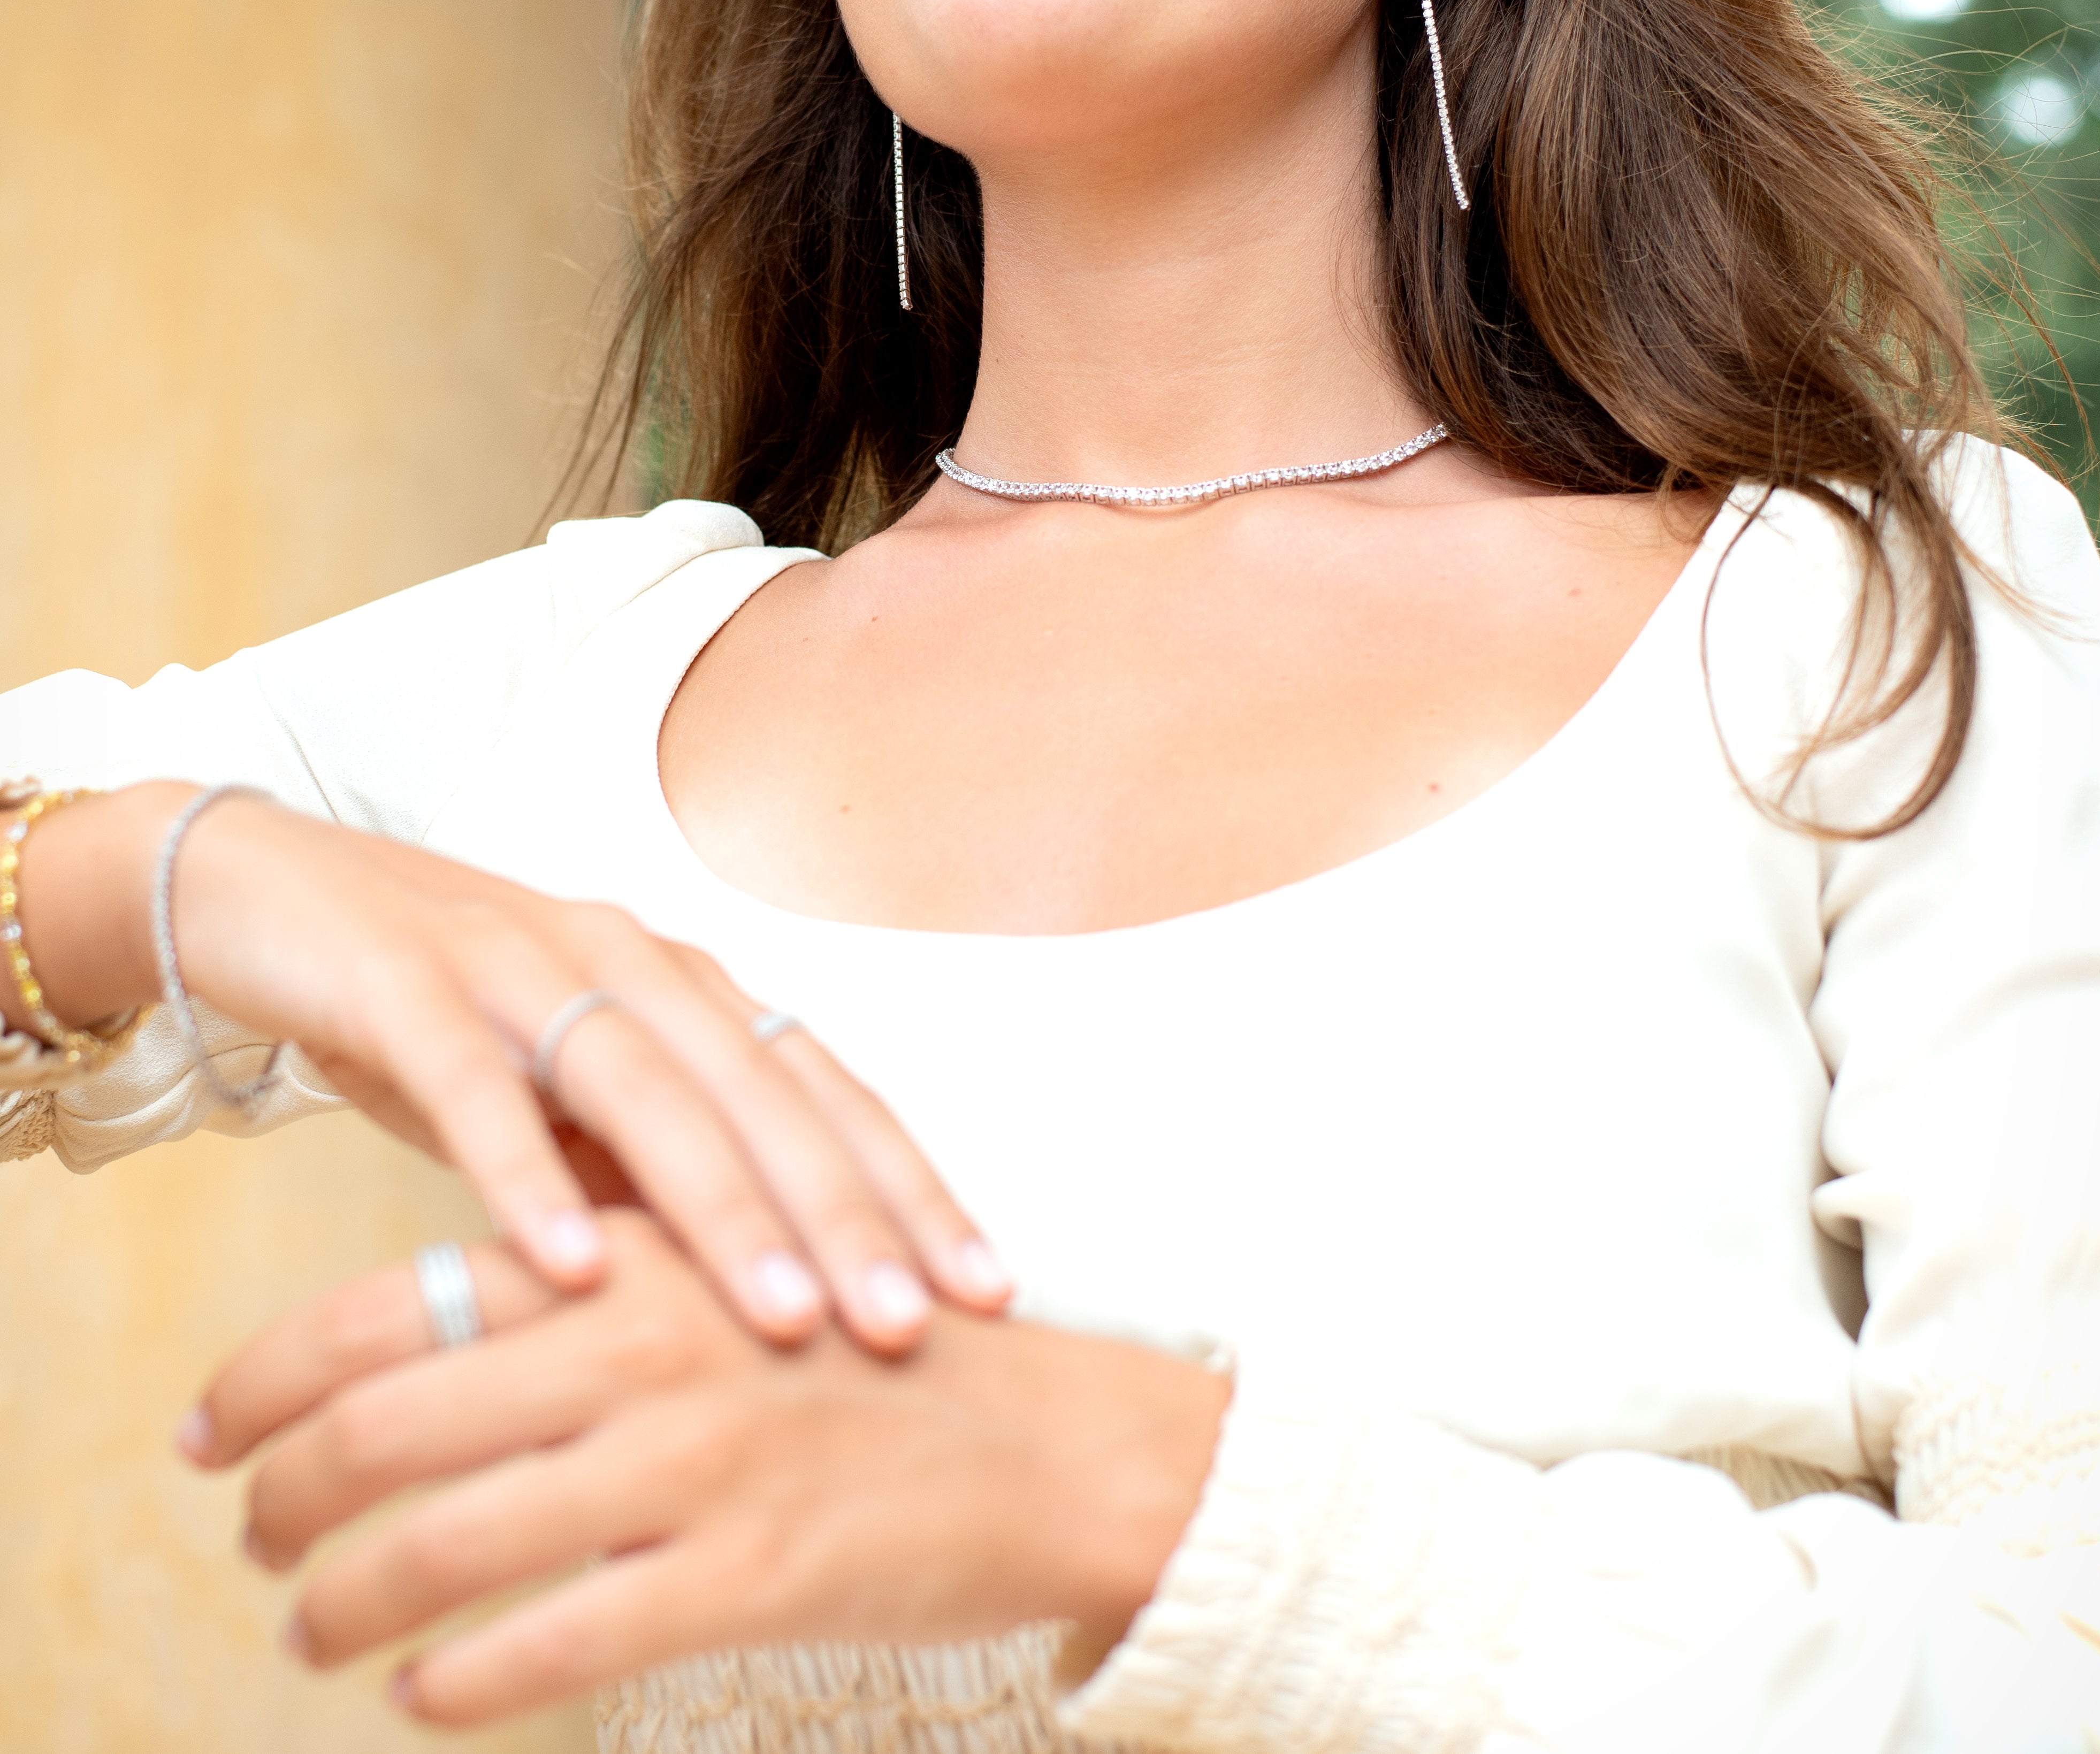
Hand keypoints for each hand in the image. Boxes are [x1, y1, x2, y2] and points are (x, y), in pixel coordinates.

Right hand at [23, 784, 1008, 1343]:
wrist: (264, 893)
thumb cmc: (440, 1018)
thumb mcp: (561, 1102)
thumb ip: (647, 1178)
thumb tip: (747, 1297)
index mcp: (681, 982)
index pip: (823, 1090)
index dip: (908, 1188)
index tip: (987, 1289)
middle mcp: (626, 959)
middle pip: (762, 1093)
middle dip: (847, 1214)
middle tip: (917, 1326)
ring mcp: (518, 962)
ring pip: (647, 1088)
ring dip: (720, 1206)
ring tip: (786, 1316)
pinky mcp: (404, 981)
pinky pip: (473, 1085)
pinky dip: (521, 1170)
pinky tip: (567, 1263)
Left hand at [193, 1210, 1230, 1728]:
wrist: (1043, 1444)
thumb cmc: (870, 1350)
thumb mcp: (734, 1262)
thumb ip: (598, 1259)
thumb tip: (438, 1292)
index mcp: (637, 1255)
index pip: (389, 1305)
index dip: (266, 1376)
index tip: (205, 1431)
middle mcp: (650, 1344)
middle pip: (386, 1423)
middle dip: (280, 1493)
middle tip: (249, 1536)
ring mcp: (695, 1463)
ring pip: (445, 1545)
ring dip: (343, 1603)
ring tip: (308, 1630)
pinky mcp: (741, 1578)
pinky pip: (548, 1646)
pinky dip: (456, 1682)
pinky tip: (425, 1693)